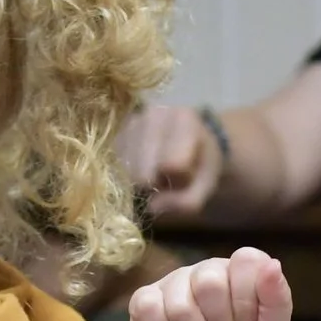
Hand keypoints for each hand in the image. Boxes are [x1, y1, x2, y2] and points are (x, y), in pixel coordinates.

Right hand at [120, 104, 222, 219]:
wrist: (192, 142)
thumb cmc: (200, 164)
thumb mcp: (205, 186)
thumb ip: (187, 202)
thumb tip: (152, 207)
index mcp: (183, 119)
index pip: (171, 164)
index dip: (177, 180)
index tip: (186, 175)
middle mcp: (153, 114)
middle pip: (142, 172)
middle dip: (155, 183)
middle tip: (168, 177)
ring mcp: (131, 122)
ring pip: (126, 171)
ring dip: (140, 179)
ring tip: (156, 170)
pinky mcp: (116, 133)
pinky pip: (115, 166)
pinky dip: (128, 173)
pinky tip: (142, 166)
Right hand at [129, 248, 293, 320]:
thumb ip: (277, 301)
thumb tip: (273, 264)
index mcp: (242, 270)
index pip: (246, 261)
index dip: (247, 301)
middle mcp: (207, 270)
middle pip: (210, 284)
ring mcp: (174, 282)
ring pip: (179, 305)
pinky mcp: (144, 301)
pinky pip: (147, 308)